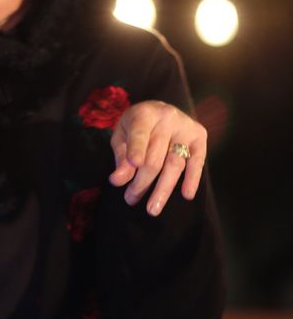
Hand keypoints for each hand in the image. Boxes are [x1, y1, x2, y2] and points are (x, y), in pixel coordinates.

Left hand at [108, 100, 206, 215]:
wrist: (159, 110)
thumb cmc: (137, 126)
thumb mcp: (122, 135)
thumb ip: (121, 156)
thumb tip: (118, 180)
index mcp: (144, 114)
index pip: (140, 134)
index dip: (136, 150)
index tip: (134, 164)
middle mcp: (167, 118)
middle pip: (155, 157)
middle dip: (142, 182)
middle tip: (131, 200)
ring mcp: (185, 127)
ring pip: (174, 164)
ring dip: (163, 189)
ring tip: (153, 208)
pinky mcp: (199, 136)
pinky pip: (196, 161)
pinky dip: (192, 179)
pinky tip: (186, 194)